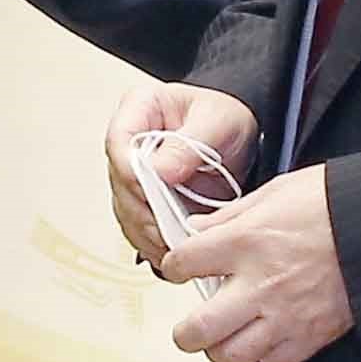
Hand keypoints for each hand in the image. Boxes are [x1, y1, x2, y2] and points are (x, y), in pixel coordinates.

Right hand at [104, 81, 258, 265]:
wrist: (241, 136)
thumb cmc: (227, 116)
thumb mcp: (218, 121)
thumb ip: (189, 145)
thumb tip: (160, 172)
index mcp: (140, 108)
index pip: (119, 143)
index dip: (132, 173)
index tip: (154, 194)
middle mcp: (130, 143)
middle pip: (120, 183)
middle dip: (144, 212)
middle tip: (169, 232)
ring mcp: (134, 174)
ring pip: (126, 210)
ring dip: (148, 234)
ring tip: (174, 249)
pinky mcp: (145, 200)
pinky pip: (140, 226)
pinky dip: (154, 243)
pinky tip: (172, 253)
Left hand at [160, 164, 351, 361]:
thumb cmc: (331, 202)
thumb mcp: (275, 193)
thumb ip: (229, 216)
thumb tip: (196, 229)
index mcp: (244, 242)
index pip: (183, 264)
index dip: (174, 266)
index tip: (180, 268)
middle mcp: (258, 284)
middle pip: (197, 330)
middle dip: (185, 332)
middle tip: (189, 328)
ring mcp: (284, 315)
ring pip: (231, 356)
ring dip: (220, 349)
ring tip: (224, 338)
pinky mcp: (311, 335)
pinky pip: (272, 361)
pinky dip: (262, 355)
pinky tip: (263, 339)